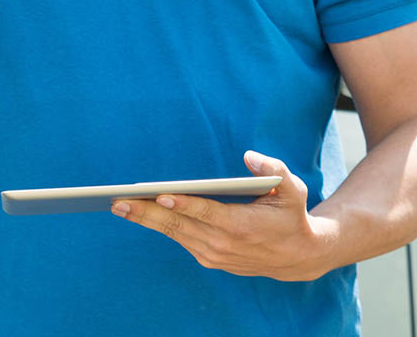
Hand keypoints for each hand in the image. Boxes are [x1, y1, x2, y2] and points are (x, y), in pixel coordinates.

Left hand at [110, 151, 336, 280]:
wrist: (297, 258)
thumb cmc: (291, 215)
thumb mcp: (294, 190)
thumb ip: (274, 169)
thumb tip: (249, 157)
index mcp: (241, 225)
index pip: (206, 212)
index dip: (182, 204)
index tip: (160, 194)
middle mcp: (223, 243)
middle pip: (179, 225)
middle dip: (147, 212)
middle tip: (119, 201)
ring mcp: (214, 254)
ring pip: (174, 234)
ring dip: (145, 219)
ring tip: (120, 205)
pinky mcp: (209, 259)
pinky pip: (180, 239)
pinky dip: (160, 226)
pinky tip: (140, 213)